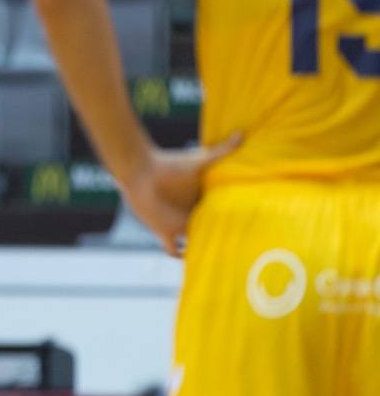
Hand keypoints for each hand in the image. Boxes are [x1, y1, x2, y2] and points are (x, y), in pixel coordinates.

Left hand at [123, 134, 240, 257]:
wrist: (141, 170)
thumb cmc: (170, 163)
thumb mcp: (200, 160)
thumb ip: (221, 151)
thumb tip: (241, 134)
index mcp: (205, 200)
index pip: (224, 215)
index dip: (237, 222)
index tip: (255, 230)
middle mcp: (194, 214)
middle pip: (213, 232)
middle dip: (225, 241)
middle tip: (246, 252)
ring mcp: (180, 224)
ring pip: (197, 244)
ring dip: (205, 250)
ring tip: (223, 262)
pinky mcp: (165, 231)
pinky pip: (173, 250)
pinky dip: (180, 256)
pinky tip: (190, 258)